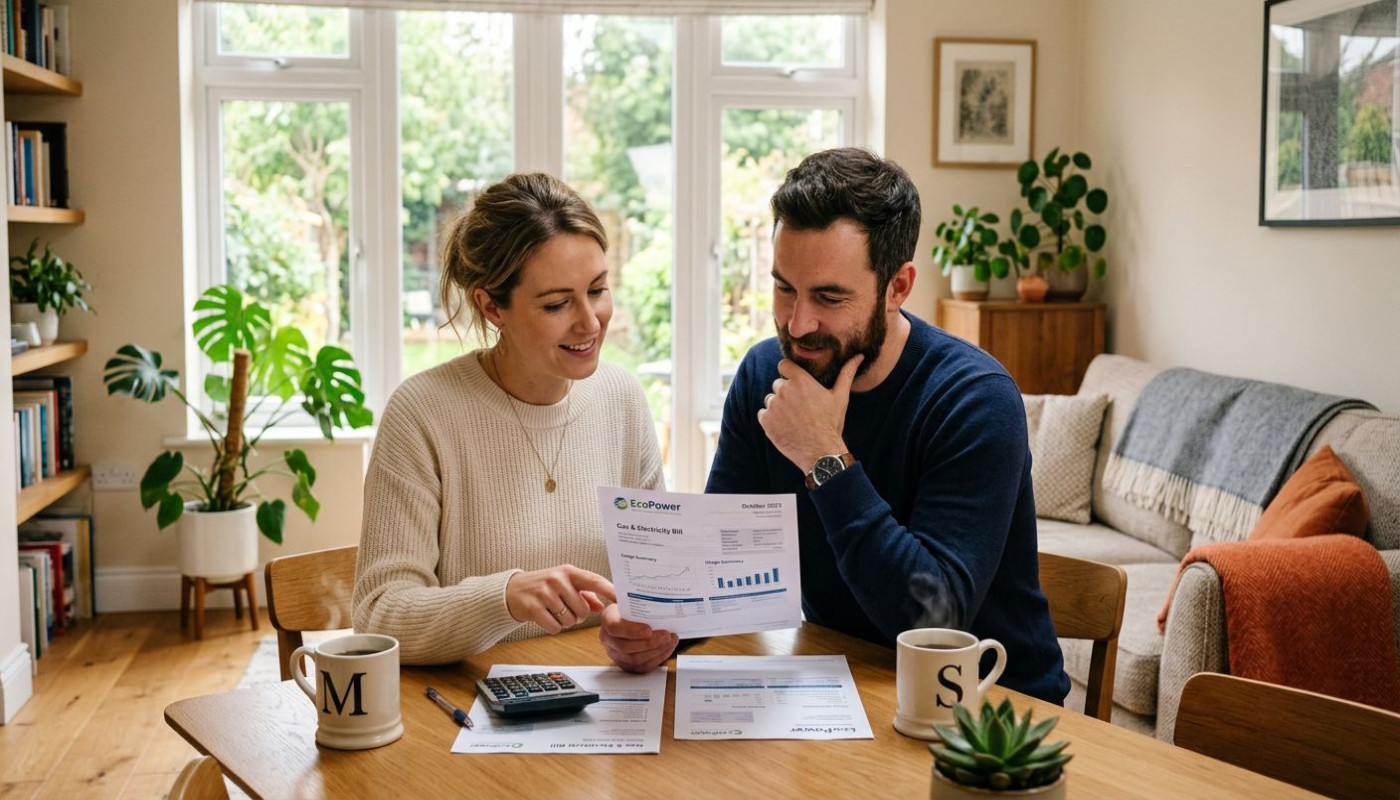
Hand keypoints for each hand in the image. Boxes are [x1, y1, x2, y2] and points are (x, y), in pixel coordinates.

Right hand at [505, 565, 615, 633]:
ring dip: (564, 622)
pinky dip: (553, 627)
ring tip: (554, 611)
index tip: (623, 600)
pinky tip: (545, 617)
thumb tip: (603, 607)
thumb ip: (587, 594)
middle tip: (567, 609)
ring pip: (569, 620)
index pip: (594, 581)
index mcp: (569, 571)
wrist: (513, 590)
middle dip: (578, 616)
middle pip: (582, 609)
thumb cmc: (545, 587)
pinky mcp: (533, 607)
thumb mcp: (565, 584)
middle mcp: (557, 579)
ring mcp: (544, 592)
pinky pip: (555, 627)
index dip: (610, 591)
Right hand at [598, 604, 677, 672]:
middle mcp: (607, 638)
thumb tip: (657, 594)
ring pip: (634, 659)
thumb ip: (640, 598)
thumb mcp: (632, 599)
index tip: (649, 629)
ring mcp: (615, 653)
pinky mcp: (625, 664)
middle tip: (666, 635)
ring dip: (656, 651)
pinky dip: (657, 658)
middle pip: (626, 647)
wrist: (630, 617)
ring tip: (670, 641)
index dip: (632, 631)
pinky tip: (667, 648)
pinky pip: (641, 667)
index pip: (614, 627)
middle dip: (650, 643)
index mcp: (607, 619)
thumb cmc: (633, 607)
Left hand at [758, 355, 862, 472]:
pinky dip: (770, 420)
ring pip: (770, 400)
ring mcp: (773, 405)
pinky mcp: (765, 420)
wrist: (820, 452)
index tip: (796, 384)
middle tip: (800, 408)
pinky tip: (785, 427)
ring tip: (794, 419)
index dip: (789, 374)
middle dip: (786, 393)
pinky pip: (763, 414)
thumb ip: (846, 373)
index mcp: (801, 380)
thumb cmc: (831, 423)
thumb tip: (859, 356)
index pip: (784, 365)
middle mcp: (784, 389)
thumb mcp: (840, 397)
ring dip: (778, 407)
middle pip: (778, 384)